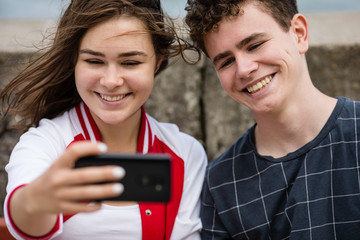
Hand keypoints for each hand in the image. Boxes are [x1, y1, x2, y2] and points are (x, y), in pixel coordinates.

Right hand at [9, 141, 124, 236]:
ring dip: (103, 191)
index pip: (73, 152)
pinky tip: (104, 202)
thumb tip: (106, 163)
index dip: (89, 148)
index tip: (104, 147)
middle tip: (120, 171)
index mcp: (57, 164)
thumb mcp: (60, 165)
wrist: (32, 197)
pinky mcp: (62, 208)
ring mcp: (59, 195)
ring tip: (119, 188)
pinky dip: (93, 206)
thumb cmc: (55, 176)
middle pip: (83, 175)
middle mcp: (58, 179)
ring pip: (85, 193)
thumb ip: (77, 162)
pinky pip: (81, 208)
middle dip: (103, 173)